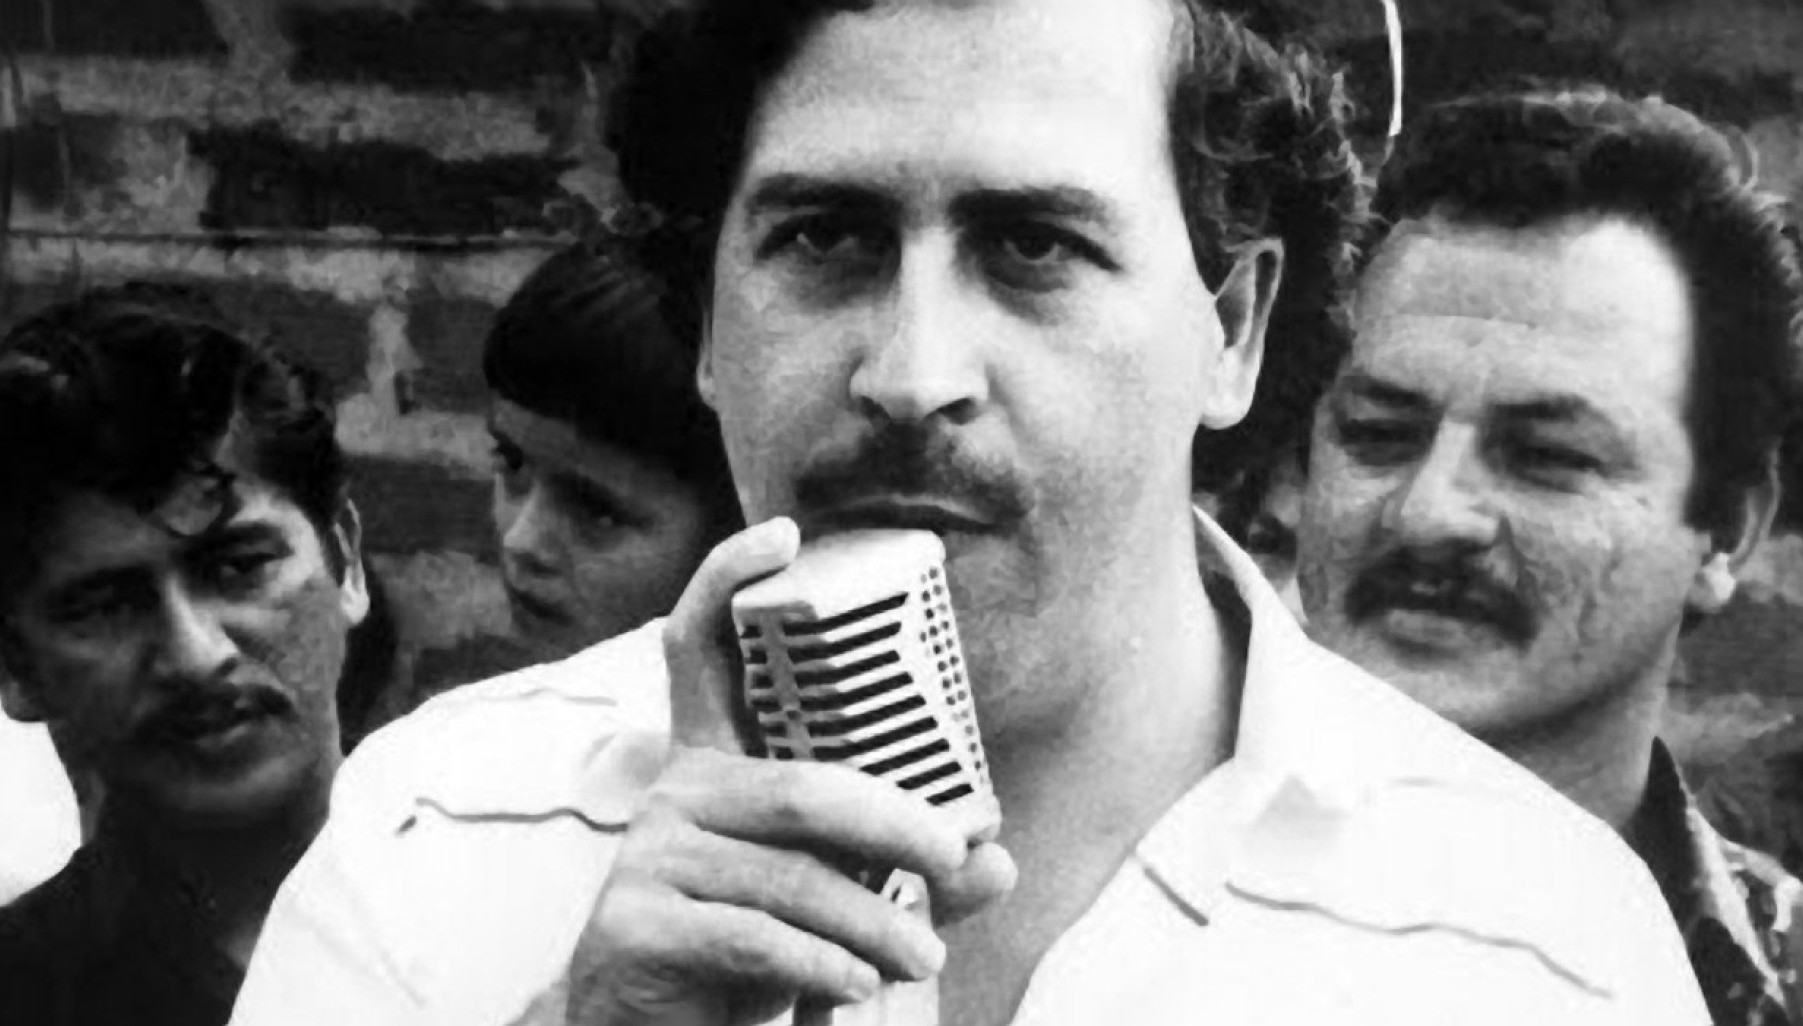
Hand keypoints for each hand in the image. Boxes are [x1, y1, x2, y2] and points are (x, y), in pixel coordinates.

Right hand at [565, 519, 1015, 1025]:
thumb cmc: (745, 952)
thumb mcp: (831, 903)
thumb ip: (905, 876)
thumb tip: (995, 855)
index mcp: (713, 766)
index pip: (703, 648)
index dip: (729, 578)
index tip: (785, 532)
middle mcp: (674, 794)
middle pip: (800, 784)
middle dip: (893, 820)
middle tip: (954, 856)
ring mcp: (648, 856)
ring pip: (789, 873)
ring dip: (872, 921)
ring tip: (923, 959)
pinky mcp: (632, 923)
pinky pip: (750, 935)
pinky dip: (818, 964)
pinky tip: (857, 986)